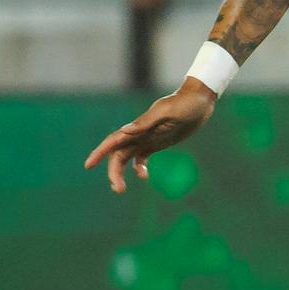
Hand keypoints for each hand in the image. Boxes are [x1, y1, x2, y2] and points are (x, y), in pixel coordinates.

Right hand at [84, 80, 216, 193]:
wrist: (200, 99)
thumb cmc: (185, 103)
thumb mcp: (167, 112)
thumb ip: (146, 122)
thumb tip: (125, 131)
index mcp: (139, 127)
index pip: (114, 141)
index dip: (99, 153)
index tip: (88, 165)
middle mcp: (139, 133)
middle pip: (118, 155)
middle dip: (114, 172)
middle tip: (118, 190)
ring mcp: (147, 138)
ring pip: (127, 158)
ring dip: (122, 173)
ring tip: (120, 189)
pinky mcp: (157, 142)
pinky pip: (142, 157)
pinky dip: (139, 167)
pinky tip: (144, 176)